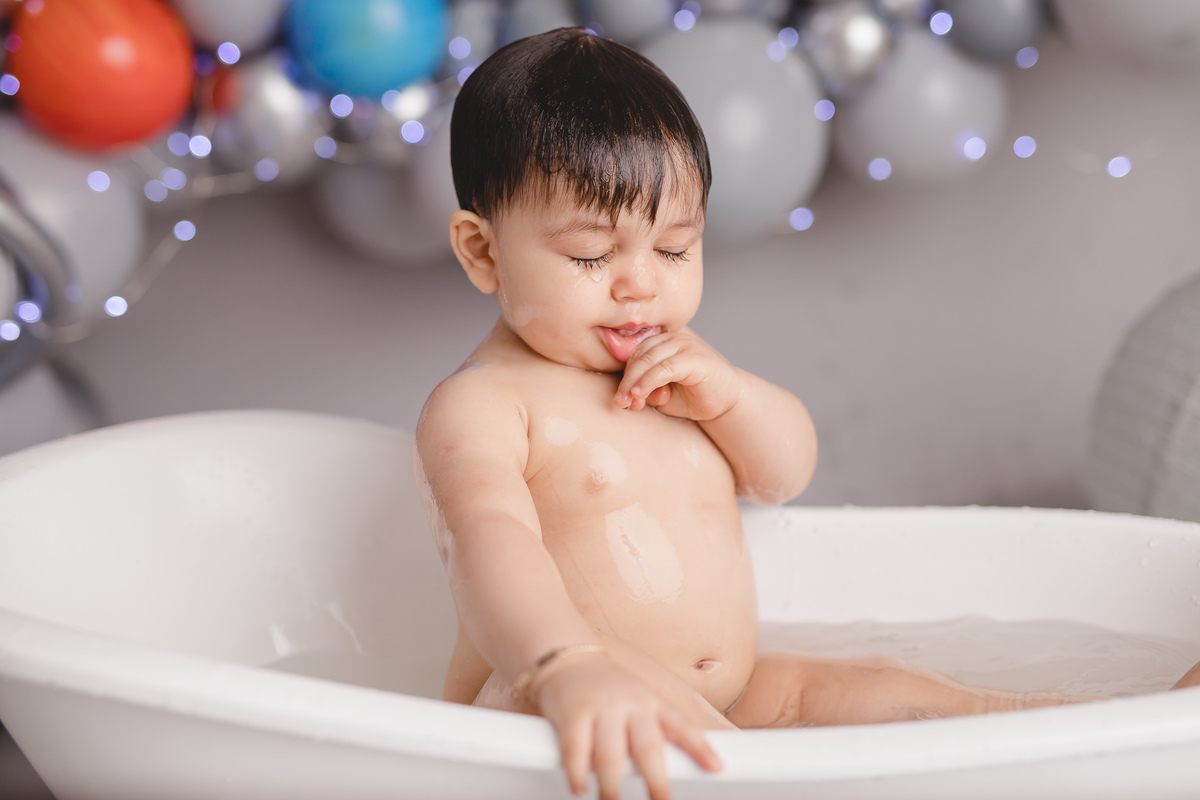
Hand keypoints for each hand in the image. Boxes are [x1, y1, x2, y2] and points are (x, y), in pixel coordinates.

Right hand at [530, 655, 722, 799]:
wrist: (567, 657)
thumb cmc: (607, 687)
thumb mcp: (639, 699)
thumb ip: (653, 728)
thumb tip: (672, 767)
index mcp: (651, 702)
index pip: (681, 725)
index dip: (700, 747)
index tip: (715, 768)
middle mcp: (630, 703)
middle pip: (647, 747)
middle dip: (656, 780)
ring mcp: (601, 707)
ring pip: (611, 754)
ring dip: (612, 785)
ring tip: (612, 799)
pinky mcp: (572, 713)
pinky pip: (576, 749)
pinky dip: (577, 773)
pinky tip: (579, 786)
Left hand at [613, 328, 739, 420]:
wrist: (727, 402)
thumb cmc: (693, 397)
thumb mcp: (662, 395)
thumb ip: (645, 391)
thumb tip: (628, 395)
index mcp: (664, 342)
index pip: (635, 354)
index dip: (625, 376)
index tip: (620, 400)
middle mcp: (674, 339)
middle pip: (639, 355)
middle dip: (627, 381)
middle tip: (620, 402)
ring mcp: (685, 346)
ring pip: (649, 359)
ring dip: (634, 382)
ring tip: (629, 401)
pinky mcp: (694, 358)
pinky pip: (664, 368)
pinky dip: (648, 381)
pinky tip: (640, 394)